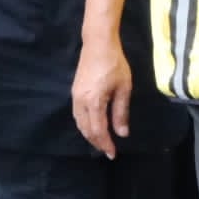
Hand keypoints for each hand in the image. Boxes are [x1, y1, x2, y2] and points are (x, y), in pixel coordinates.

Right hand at [72, 36, 132, 157]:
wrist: (98, 44)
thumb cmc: (114, 64)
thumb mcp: (123, 88)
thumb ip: (121, 112)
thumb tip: (122, 133)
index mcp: (94, 102)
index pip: (98, 130)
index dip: (105, 143)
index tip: (113, 154)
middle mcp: (81, 101)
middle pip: (86, 129)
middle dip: (97, 142)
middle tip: (108, 151)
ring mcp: (75, 96)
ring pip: (79, 123)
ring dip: (89, 134)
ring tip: (101, 141)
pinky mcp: (74, 91)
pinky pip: (77, 114)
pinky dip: (84, 125)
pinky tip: (92, 126)